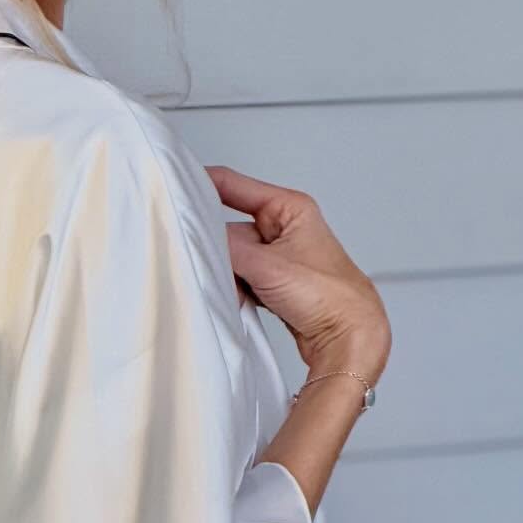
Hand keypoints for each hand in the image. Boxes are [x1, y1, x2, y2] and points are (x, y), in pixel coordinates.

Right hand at [204, 165, 390, 376]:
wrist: (349, 338)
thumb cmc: (331, 297)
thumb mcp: (266, 265)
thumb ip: (226, 248)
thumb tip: (194, 237)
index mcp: (290, 207)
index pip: (233, 185)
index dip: (200, 184)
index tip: (172, 189)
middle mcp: (283, 227)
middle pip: (228, 224)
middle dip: (213, 244)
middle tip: (198, 255)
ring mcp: (277, 254)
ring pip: (232, 254)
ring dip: (225, 270)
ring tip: (229, 284)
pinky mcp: (273, 280)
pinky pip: (239, 275)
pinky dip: (233, 286)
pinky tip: (236, 297)